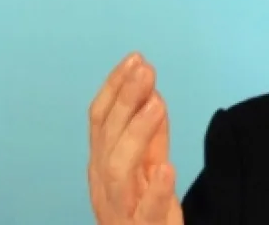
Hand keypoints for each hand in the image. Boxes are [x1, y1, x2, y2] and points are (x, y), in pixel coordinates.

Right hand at [88, 53, 183, 224]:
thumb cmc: (144, 206)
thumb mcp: (149, 164)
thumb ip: (151, 133)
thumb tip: (151, 93)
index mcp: (104, 162)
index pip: (101, 119)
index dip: (115, 88)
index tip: (134, 58)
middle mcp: (104, 182)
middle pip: (108, 137)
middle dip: (124, 100)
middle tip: (144, 69)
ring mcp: (120, 206)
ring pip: (118, 168)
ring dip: (137, 133)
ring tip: (156, 105)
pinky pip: (145, 210)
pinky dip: (155, 189)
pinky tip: (167, 169)